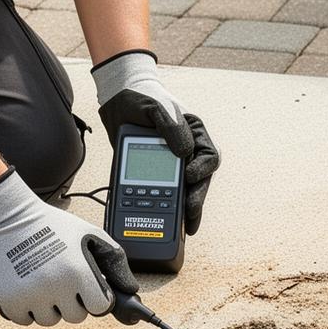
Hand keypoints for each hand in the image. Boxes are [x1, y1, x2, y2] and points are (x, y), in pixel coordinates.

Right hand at [0, 170, 138, 324]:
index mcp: (78, 271)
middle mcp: (55, 286)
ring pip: (50, 320)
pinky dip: (27, 309)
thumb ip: (115, 261)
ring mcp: (31, 296)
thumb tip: (130, 288)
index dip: (96, 297)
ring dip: (49, 307)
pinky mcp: (9, 301)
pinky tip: (26, 287)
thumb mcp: (90, 234)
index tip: (87, 288)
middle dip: (72, 302)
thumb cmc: (51, 226)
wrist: (8, 218)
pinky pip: (26, 320)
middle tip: (62, 280)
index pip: (100, 307)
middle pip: (76, 317)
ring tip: (43, 281)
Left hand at [91, 50, 222, 233]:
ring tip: (181, 228)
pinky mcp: (156, 175)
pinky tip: (162, 221)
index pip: (209, 156)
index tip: (189, 176)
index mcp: (194, 134)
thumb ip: (171, 127)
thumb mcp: (155, 108)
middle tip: (189, 214)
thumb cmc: (141, 99)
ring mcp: (173, 164)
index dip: (203, 170)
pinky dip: (165, 208)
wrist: (117, 105)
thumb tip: (184, 152)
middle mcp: (188, 152)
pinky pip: (164, 194)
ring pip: (185, 192)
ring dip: (184, 210)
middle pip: (199, 181)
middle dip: (196, 199)